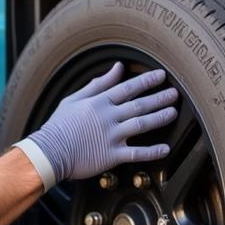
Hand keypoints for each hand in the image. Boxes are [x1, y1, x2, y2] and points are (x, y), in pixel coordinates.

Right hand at [22, 63, 177, 185]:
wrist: (49, 152)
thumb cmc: (58, 126)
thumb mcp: (74, 99)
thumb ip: (97, 84)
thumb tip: (117, 68)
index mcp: (99, 103)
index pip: (127, 88)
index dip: (146, 81)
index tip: (161, 76)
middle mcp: (108, 118)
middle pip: (139, 105)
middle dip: (159, 98)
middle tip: (175, 94)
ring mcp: (111, 137)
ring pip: (141, 125)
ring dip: (159, 118)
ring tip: (173, 113)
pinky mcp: (111, 156)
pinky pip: (136, 153)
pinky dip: (152, 152)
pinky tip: (165, 149)